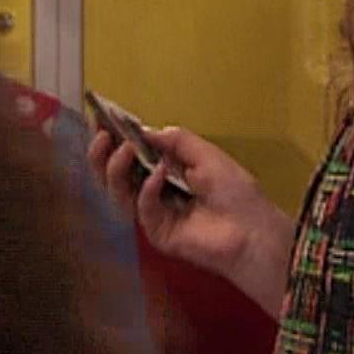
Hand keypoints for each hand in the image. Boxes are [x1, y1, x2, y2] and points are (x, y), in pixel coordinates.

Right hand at [89, 126, 294, 316]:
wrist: (253, 229)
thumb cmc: (235, 191)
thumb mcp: (206, 155)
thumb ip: (176, 140)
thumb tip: (145, 130)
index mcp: (165, 172)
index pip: (130, 156)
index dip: (114, 140)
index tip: (100, 120)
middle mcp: (153, 192)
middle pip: (115, 176)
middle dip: (104, 154)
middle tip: (102, 136)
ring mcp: (152, 214)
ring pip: (119, 193)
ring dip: (116, 168)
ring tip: (124, 148)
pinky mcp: (156, 232)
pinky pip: (142, 208)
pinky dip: (147, 189)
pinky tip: (159, 174)